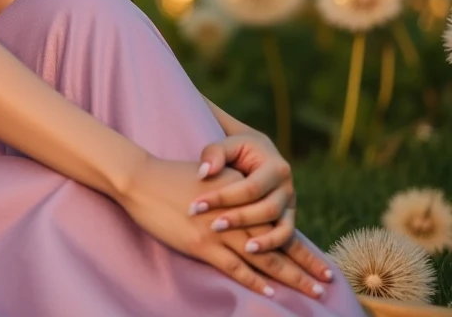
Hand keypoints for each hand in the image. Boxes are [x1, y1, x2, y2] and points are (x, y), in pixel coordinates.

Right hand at [113, 155, 331, 299]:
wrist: (141, 178)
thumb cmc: (170, 177)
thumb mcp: (209, 175)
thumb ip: (231, 192)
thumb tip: (247, 213)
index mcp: (241, 193)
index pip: (278, 223)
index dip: (301, 245)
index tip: (321, 261)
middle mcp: (237, 213)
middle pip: (279, 243)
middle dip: (304, 265)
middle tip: (326, 282)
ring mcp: (220, 230)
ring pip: (264, 258)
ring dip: (289, 276)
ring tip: (310, 291)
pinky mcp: (202, 244)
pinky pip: (235, 267)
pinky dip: (255, 280)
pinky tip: (271, 291)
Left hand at [192, 131, 332, 282]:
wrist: (255, 151)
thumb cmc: (235, 149)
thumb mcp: (227, 144)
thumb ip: (214, 153)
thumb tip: (205, 173)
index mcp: (275, 167)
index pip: (250, 187)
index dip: (223, 198)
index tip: (196, 206)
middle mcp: (287, 187)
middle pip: (268, 209)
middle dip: (240, 219)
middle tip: (213, 226)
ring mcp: (290, 204)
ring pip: (282, 226)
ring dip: (263, 239)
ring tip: (242, 249)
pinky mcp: (288, 217)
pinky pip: (286, 235)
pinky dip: (272, 245)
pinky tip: (251, 251)